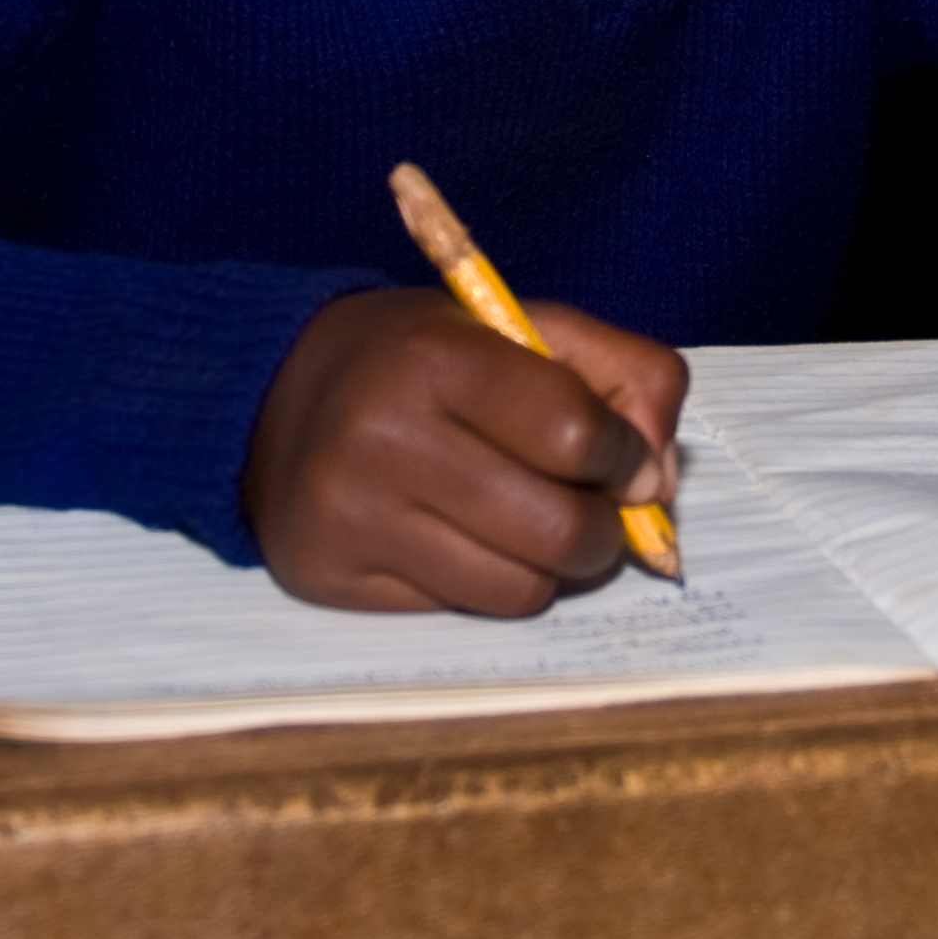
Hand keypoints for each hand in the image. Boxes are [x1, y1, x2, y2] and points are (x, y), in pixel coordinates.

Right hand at [244, 289, 683, 615]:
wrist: (274, 395)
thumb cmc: (424, 360)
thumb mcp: (524, 328)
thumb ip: (625, 377)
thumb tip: (662, 483)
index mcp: (439, 357)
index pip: (577, 434)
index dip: (626, 457)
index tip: (626, 461)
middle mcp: (384, 437)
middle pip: (559, 531)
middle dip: (603, 531)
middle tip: (592, 510)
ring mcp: (352, 516)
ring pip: (520, 589)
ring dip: (550, 567)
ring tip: (526, 521)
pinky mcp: (329, 578)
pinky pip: (461, 611)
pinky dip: (485, 582)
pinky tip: (457, 537)